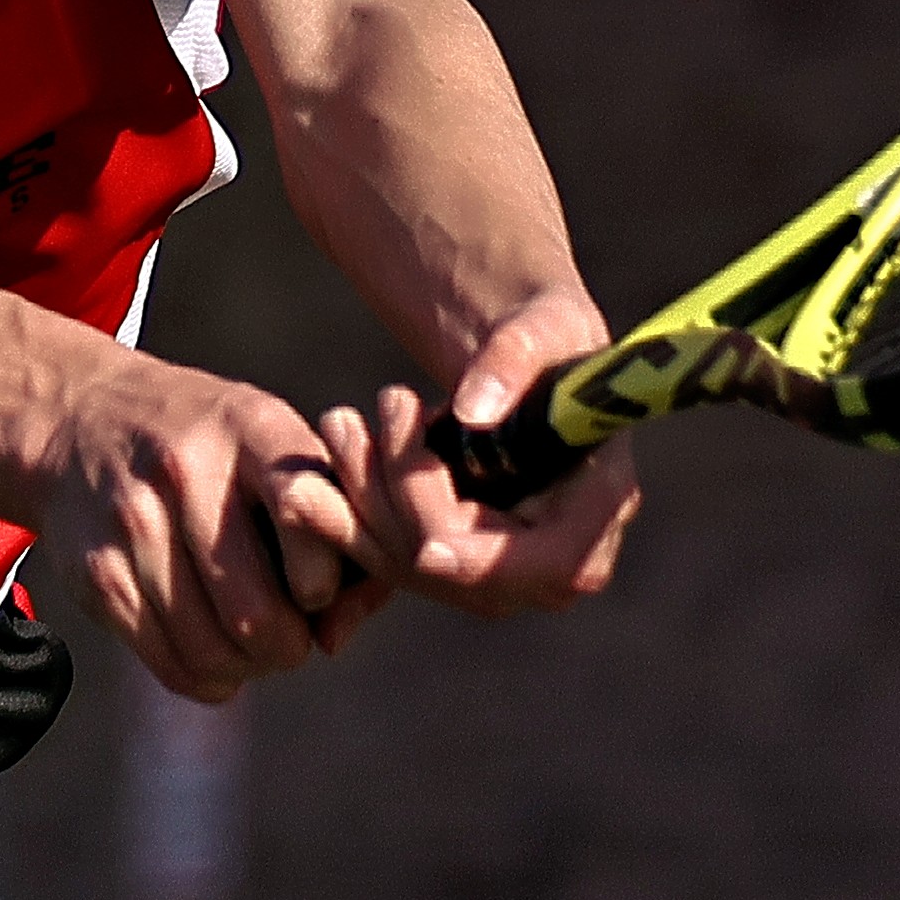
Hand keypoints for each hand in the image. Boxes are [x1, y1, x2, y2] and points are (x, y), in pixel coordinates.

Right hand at [20, 349, 390, 704]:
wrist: (78, 420)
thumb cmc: (211, 448)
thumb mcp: (272, 448)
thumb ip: (331, 526)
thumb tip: (335, 639)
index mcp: (252, 427)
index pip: (308, 527)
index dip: (325, 583)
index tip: (314, 586)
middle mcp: (188, 470)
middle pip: (257, 615)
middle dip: (285, 646)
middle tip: (285, 635)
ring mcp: (134, 522)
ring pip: (210, 650)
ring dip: (244, 667)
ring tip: (247, 645)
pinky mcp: (97, 571)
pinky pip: (168, 662)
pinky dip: (202, 677)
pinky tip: (208, 653)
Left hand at [322, 290, 639, 615]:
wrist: (519, 359)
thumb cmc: (547, 335)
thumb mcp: (543, 326)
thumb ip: (514, 360)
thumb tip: (474, 414)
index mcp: (598, 512)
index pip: (542, 565)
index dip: (483, 562)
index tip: (428, 545)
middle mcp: (554, 563)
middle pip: (456, 563)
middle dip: (393, 496)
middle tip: (347, 417)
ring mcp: (498, 573)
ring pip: (408, 564)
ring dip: (358, 497)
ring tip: (335, 423)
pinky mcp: (449, 564)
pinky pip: (384, 559)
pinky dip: (342, 520)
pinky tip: (301, 483)